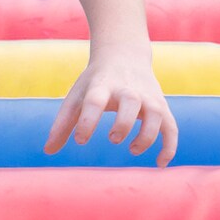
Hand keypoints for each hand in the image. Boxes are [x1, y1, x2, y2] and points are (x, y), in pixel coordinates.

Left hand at [46, 48, 177, 164]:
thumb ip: (62, 125)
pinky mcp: (162, 106)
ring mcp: (147, 97)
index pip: (95, 100)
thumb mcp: (76, 97)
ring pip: (155, 114)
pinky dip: (169, 146)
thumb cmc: (95, 83)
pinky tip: (159, 164)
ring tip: (132, 149)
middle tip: (113, 139)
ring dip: (147, 135)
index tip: (80, 140)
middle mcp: (127, 89)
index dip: (87, 120)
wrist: (123, 55)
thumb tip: (48, 151)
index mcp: (101, 86)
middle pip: (131, 102)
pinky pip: (171, 128)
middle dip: (124, 123)